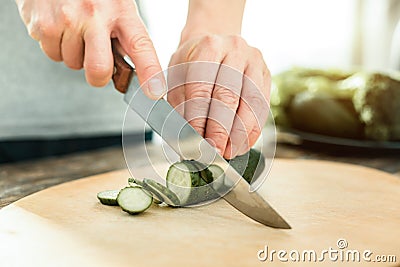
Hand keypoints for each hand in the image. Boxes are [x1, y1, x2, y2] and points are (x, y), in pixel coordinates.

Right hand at [15, 0, 163, 96]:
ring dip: (75, 55)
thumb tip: (129, 70)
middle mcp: (94, 15)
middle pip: (99, 69)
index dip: (150, 73)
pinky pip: (52, 54)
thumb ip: (124, 35)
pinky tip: (60, 26)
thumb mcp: (116, 6)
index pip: (141, 46)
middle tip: (97, 61)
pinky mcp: (43, 24)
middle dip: (98, 76)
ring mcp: (67, 20)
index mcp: (121, 11)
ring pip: (73, 64)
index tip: (155, 93)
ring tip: (75, 30)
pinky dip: (56, 46)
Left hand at [168, 34, 270, 158]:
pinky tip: (242, 145)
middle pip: (229, 96)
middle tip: (214, 152)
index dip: (199, 119)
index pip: (202, 88)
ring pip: (251, 103)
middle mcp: (234, 50)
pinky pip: (262, 107)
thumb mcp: (177, 78)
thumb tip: (185, 141)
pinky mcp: (266, 75)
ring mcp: (254, 61)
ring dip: (239, 134)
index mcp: (207, 47)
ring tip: (229, 153)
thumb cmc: (192, 65)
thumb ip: (179, 107)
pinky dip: (253, 130)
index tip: (195, 142)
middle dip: (221, 129)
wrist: (216, 46)